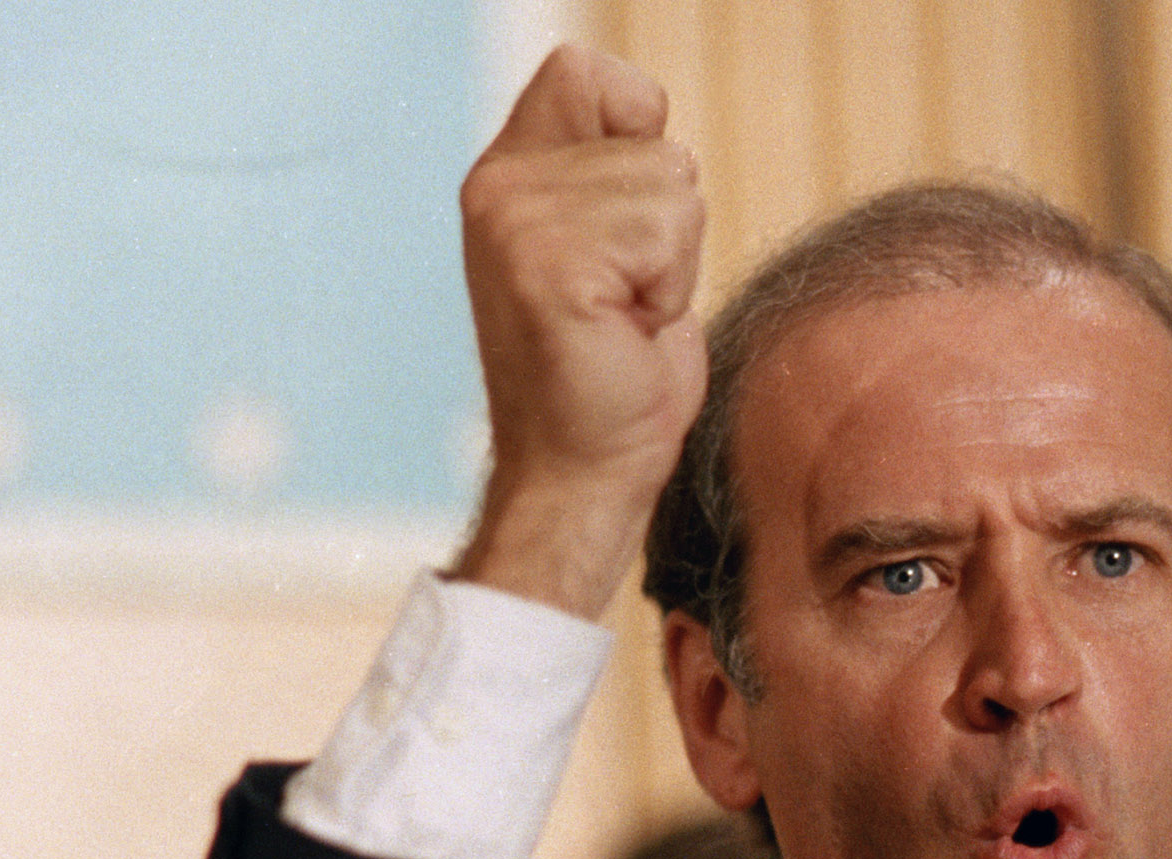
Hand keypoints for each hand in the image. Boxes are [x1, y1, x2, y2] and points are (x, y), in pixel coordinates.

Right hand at [450, 44, 707, 619]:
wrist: (584, 473)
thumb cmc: (614, 372)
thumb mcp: (616, 248)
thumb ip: (616, 173)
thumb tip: (652, 120)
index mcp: (506, 174)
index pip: (586, 73)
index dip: (637, 130)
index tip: (626, 227)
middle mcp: (498, 188)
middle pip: (657, 145)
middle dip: (671, 230)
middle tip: (624, 299)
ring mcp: (517, 225)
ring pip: (672, 189)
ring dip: (673, 266)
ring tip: (623, 318)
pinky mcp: (549, 268)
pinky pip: (668, 236)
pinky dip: (670, 293)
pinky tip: (624, 332)